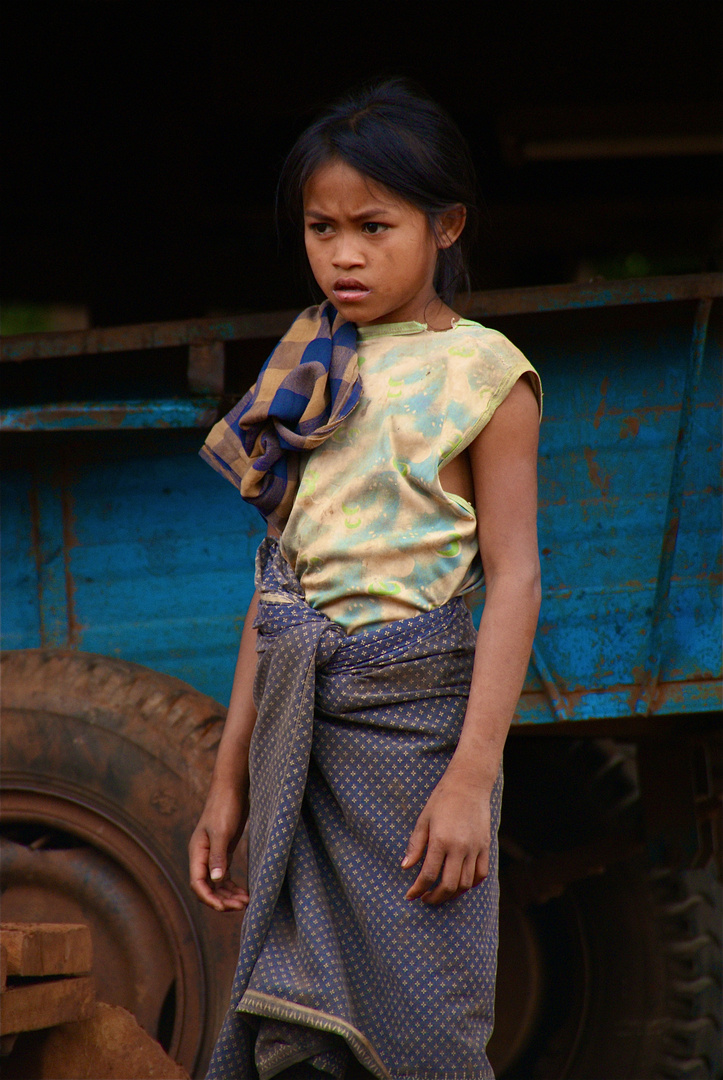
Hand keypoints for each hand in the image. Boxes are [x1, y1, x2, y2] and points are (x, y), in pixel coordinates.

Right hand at [189, 781, 249, 911]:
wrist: (232, 788)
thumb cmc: (225, 806)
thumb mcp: (222, 831)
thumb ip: (218, 856)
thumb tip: (215, 881)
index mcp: (197, 852)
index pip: (197, 883)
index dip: (209, 898)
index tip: (224, 908)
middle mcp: (202, 856)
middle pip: (207, 887)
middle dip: (222, 900)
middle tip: (242, 906)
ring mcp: (213, 855)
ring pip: (217, 884)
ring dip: (229, 895)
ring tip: (246, 901)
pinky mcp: (224, 851)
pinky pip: (224, 876)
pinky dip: (233, 886)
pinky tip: (245, 892)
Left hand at [402, 760, 491, 905]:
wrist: (469, 784)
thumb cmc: (442, 800)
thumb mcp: (423, 820)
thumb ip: (415, 846)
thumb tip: (406, 867)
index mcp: (441, 840)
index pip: (428, 875)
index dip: (418, 889)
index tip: (410, 895)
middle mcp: (460, 848)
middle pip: (449, 885)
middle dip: (435, 898)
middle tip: (425, 899)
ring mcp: (475, 848)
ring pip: (465, 884)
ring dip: (452, 894)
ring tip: (440, 892)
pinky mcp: (485, 847)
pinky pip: (480, 874)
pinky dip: (470, 884)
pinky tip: (460, 884)